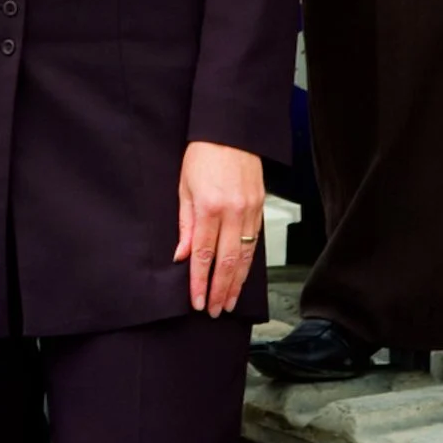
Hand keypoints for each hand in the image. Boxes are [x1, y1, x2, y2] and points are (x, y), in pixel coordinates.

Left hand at [176, 142, 267, 316]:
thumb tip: (182, 256)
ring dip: (236, 283)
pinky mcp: (260, 207)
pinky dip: (248, 264)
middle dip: (220, 290)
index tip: (197, 301)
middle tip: (214, 311)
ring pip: (245, 257)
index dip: (199, 282)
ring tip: (229, 303)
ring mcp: (249, 210)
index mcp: (209, 207)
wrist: (231, 131)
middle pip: (227, 262)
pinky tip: (242, 278)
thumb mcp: (184, 187)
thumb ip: (185, 225)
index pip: (203, 255)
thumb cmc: (203, 155)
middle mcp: (232, 212)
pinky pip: (255, 243)